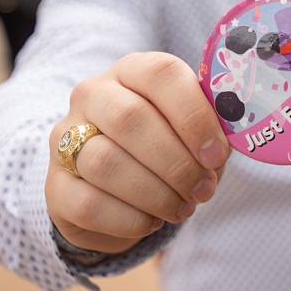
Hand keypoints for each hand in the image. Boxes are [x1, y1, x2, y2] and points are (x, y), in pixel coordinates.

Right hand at [45, 52, 229, 255]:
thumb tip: (235, 137)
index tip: (217, 155)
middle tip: (203, 190)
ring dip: (155, 193)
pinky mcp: (55, 185)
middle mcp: (93, 94)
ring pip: (105, 163)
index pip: (161, 75)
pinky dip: (131, 219)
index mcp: (133, 70)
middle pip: (131, 120)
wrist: (114, 184)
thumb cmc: (169, 145)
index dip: (193, 116)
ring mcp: (65, 138)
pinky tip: (153, 221)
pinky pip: (89, 204)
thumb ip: (213, 126)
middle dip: (177, 163)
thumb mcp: (194, 129)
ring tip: (183, 207)